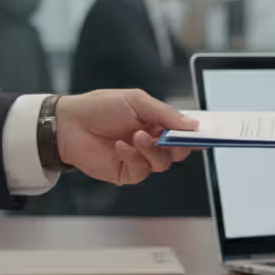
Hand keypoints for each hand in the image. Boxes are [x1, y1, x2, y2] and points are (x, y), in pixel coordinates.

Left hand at [56, 90, 197, 185]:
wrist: (69, 125)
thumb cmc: (100, 108)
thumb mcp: (137, 101)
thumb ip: (166, 114)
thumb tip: (192, 125)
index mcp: (157, 122)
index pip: (183, 131)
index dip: (196, 134)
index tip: (206, 134)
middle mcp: (152, 141)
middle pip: (179, 151)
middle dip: (177, 145)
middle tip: (170, 136)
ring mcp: (140, 158)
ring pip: (163, 163)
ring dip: (152, 150)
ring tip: (136, 137)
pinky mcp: (127, 172)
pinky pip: (142, 171)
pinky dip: (133, 158)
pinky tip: (120, 147)